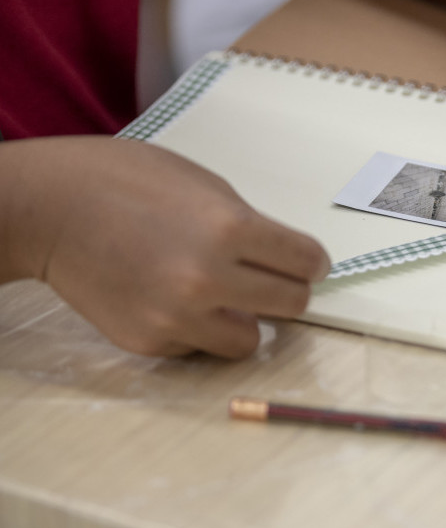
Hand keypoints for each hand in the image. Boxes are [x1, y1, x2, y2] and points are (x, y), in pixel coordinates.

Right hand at [0, 136, 329, 357]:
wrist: (50, 209)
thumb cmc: (127, 180)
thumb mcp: (203, 184)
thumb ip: (248, 224)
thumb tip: (283, 257)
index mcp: (229, 228)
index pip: (306, 263)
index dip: (313, 262)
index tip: (310, 264)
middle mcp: (207, 279)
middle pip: (292, 305)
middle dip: (289, 290)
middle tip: (273, 279)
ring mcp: (177, 318)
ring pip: (251, 341)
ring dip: (248, 319)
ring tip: (224, 296)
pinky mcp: (150, 343)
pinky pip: (200, 346)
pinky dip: (199, 329)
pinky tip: (174, 300)